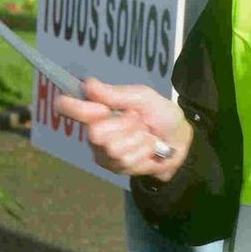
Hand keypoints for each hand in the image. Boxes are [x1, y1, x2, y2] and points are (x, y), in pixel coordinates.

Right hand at [53, 78, 192, 180]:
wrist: (179, 141)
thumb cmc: (160, 115)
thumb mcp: (144, 98)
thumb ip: (117, 94)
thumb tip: (88, 84)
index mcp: (100, 111)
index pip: (75, 109)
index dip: (71, 106)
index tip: (70, 103)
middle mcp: (95, 132)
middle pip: (96, 133)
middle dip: (125, 126)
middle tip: (138, 120)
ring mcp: (103, 152)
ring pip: (114, 148)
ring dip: (138, 139)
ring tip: (145, 135)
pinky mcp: (114, 167)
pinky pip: (127, 160)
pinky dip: (143, 152)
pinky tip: (147, 149)